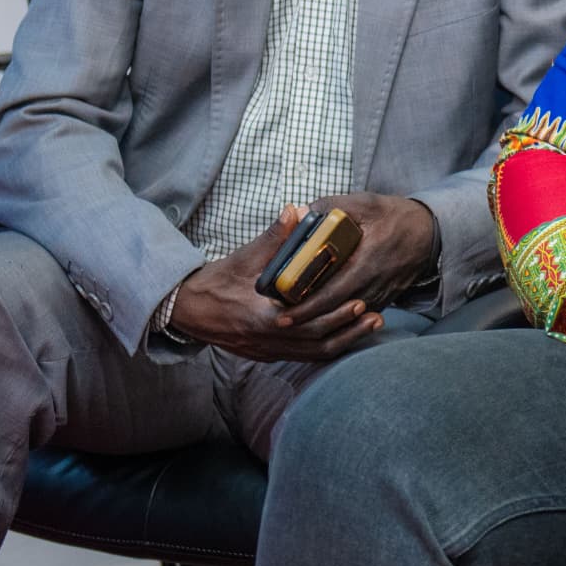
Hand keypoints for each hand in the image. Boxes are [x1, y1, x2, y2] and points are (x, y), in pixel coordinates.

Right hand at [165, 206, 386, 362]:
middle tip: (376, 315)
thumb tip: (296, 209)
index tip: (360, 301)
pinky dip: (329, 347)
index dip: (335, 315)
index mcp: (262, 318)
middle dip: (350, 330)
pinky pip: (305, 356)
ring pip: (314, 353)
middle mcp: (269, 340)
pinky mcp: (270, 354)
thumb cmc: (217, 281)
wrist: (189, 308)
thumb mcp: (244, 257)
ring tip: (372, 325)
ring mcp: (270, 351)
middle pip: (318, 343)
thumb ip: (273, 237)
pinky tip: (349, 336)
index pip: (307, 323)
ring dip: (345, 340)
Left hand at [296, 192, 439, 313]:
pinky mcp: (384, 299)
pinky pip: (358, 314)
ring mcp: (380, 295)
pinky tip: (322, 315)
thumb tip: (298, 212)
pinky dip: (339, 317)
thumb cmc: (395, 216)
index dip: (306, 307)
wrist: (430, 232)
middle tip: (280, 321)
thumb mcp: (364, 203)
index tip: (283, 313)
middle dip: (307, 318)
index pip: (331, 293)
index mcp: (366, 263)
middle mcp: (373, 284)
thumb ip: (330, 206)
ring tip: (296, 320)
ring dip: (322, 320)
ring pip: (346, 316)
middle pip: (334, 310)